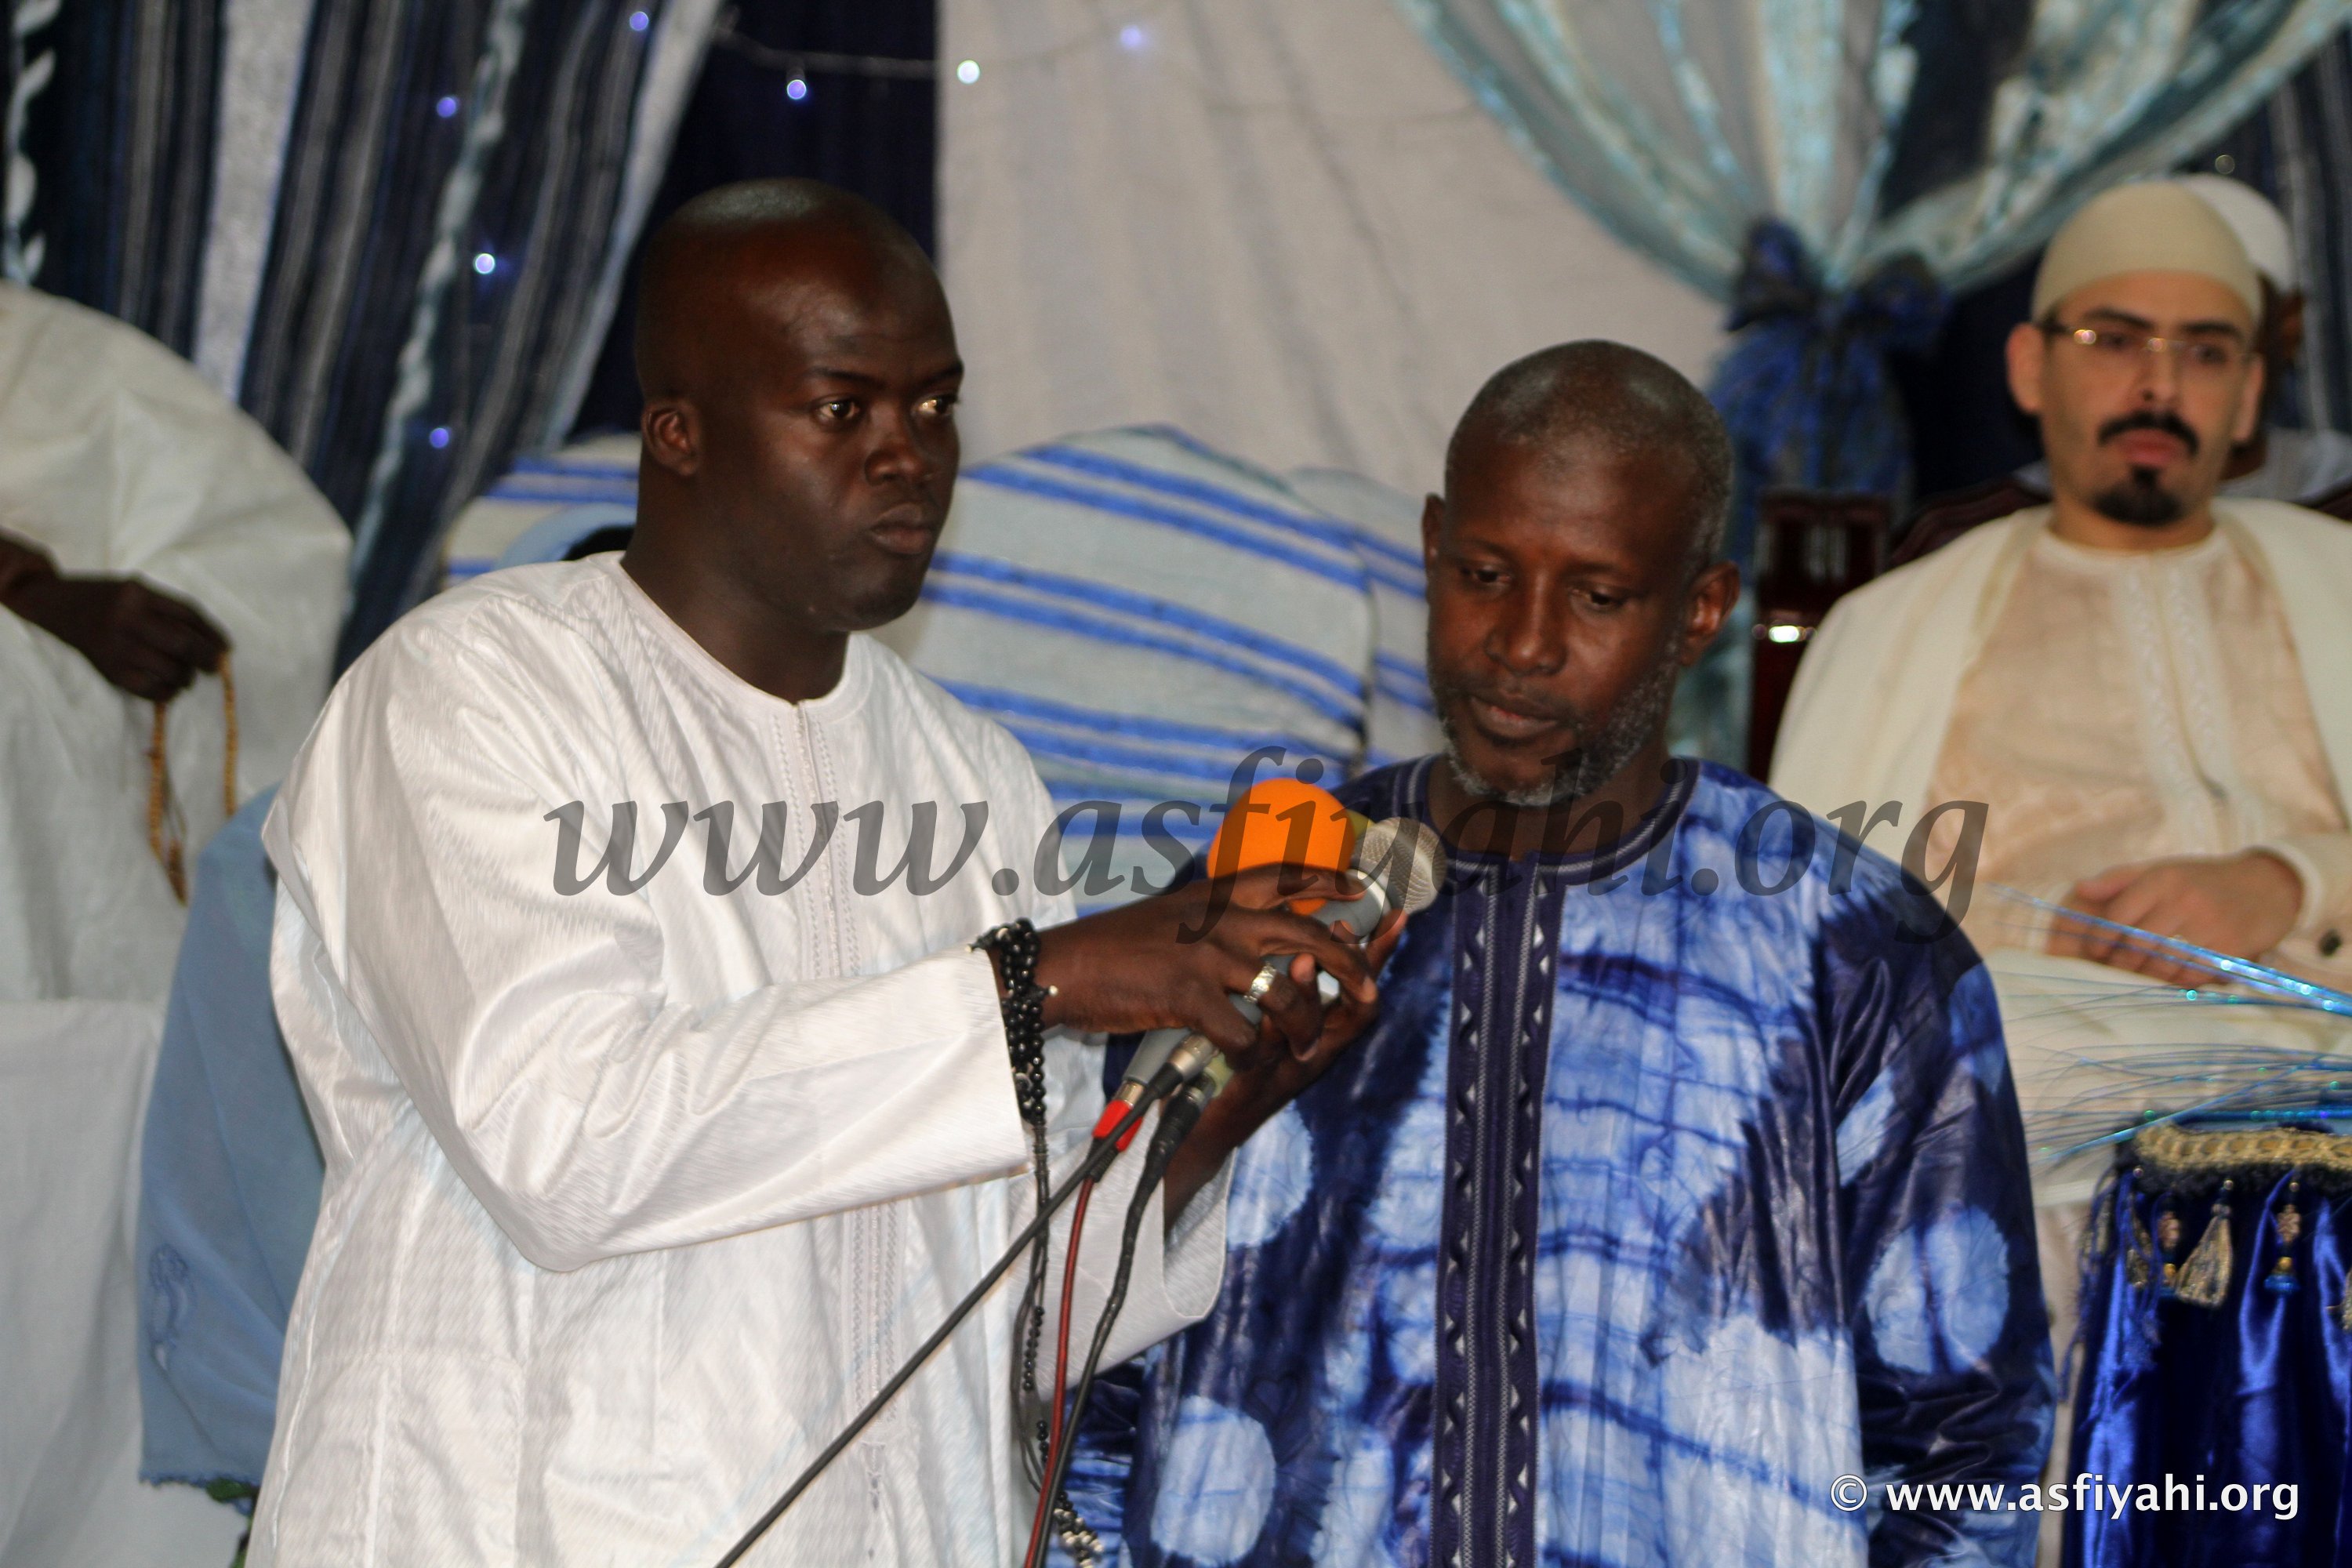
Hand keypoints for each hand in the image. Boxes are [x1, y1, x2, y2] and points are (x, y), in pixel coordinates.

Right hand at [3, 573, 228, 700]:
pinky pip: (148, 689)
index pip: (188, 614)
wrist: (53, 605)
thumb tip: (215, 641)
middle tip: (213, 666)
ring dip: (187, 677)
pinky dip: (167, 692)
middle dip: (206, 658)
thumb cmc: (106, 599)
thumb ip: (170, 609)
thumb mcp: (136, 590)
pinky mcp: (107, 669)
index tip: (226, 648)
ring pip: (169, 669)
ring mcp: (115, 645)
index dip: (213, 633)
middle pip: (182, 643)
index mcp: (138, 593)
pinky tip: (170, 687)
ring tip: (188, 676)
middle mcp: (126, 618)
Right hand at [1033, 863, 1381, 1064]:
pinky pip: (1244, 1035)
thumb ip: (1212, 913)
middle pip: (1308, 934)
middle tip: (1369, 989)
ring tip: (1307, 1047)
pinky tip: (1246, 1061)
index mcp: (1218, 896)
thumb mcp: (1173, 913)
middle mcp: (1222, 919)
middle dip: (1349, 964)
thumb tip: (1249, 919)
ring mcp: (1209, 957)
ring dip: (1304, 1027)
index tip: (1357, 885)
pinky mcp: (1190, 997)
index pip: (1286, 874)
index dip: (1328, 877)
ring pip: (1286, 993)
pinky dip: (1252, 1056)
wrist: (1067, 966)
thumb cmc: (1116, 945)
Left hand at [1158, 908, 1405, 1220]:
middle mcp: (1314, 1049)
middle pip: (1356, 1008)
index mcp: (1319, 1027)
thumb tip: (1294, 929)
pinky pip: (1265, 1057)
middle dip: (1359, 965)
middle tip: (1345, 929)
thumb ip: (1283, 978)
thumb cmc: (1235, 1062)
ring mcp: (1286, 1070)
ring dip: (1309, 994)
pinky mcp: (1252, 1088)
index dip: (1379, 950)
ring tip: (1303, 960)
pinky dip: (1265, 1032)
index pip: (1360, 983)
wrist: (1200, 1124)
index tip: (1393, 916)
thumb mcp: (1262, 1013)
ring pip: (1312, 1031)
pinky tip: (1256, 1013)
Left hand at [2049, 851, 2303, 984]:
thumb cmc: (2203, 880)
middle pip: (2136, 945)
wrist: (2267, 885)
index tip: (2094, 952)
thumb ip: (2119, 879)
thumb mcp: (2161, 869)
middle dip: (2119, 963)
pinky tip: (2170, 980)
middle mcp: (2183, 900)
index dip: (2099, 940)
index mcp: (2161, 880)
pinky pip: (2193, 975)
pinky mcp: (2232, 948)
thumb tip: (2079, 889)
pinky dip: (2177, 982)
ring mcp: (2210, 925)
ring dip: (2146, 976)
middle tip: (2113, 971)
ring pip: (2162, 964)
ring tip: (2139, 977)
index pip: (2116, 917)